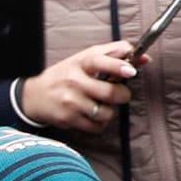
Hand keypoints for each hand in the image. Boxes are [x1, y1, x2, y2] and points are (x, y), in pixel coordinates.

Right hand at [18, 40, 140, 132]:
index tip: (131, 71)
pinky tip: (94, 115)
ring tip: (103, 105)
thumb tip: (145, 57)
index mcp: (81, 62)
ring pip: (106, 112)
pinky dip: (101, 123)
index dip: (118, 66)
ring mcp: (70, 101)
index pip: (100, 61)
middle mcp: (74, 81)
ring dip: (111, 111)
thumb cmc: (68, 74)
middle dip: (122, 95)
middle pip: (109, 93)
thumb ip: (116, 54)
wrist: (35, 95)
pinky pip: (97, 126)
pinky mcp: (68, 119)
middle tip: (120, 94)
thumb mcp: (87, 58)